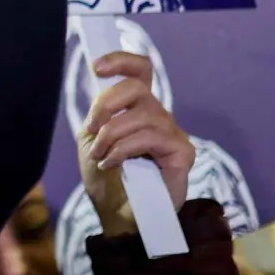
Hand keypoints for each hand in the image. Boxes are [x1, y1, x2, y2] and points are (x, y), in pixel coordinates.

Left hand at [77, 50, 194, 236]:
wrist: (117, 213)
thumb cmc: (105, 176)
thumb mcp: (93, 138)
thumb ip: (101, 112)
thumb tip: (102, 84)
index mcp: (136, 108)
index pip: (140, 71)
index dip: (122, 61)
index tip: (97, 67)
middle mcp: (157, 115)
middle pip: (137, 87)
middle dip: (106, 105)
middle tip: (92, 131)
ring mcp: (172, 133)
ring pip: (141, 115)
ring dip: (111, 135)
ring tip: (101, 156)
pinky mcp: (182, 152)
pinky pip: (150, 136)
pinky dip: (124, 148)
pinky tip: (114, 163)